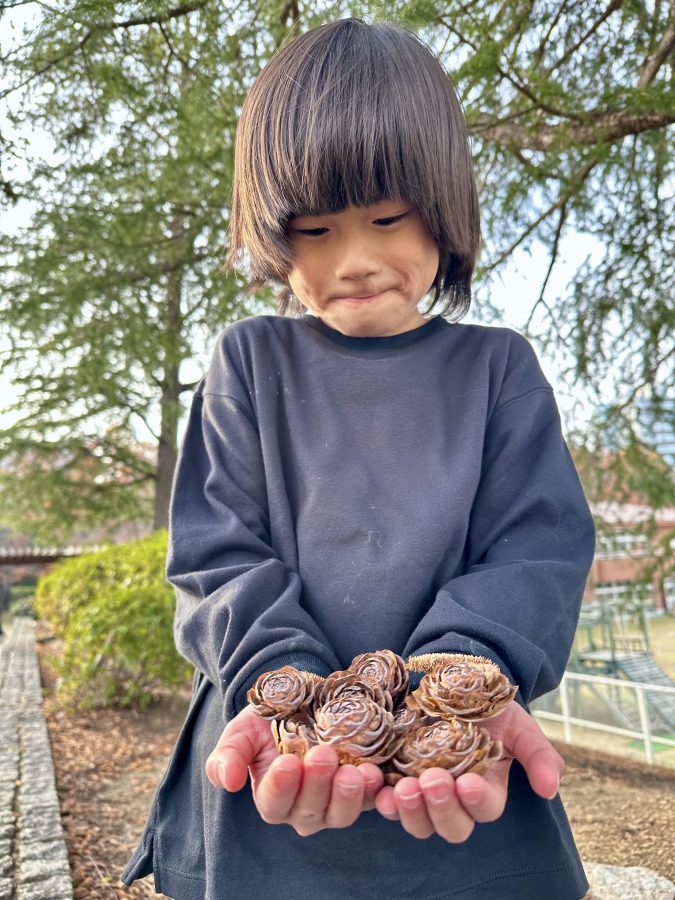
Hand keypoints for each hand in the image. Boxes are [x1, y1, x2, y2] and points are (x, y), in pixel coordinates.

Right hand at [205, 705, 383, 835]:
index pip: (274, 803)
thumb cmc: (268, 720)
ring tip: (352, 771)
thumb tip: (228, 781)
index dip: (281, 787)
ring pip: (341, 813)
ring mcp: (335, 803)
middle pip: (310, 811)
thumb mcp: (241, 731)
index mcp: (272, 798)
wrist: (305, 703)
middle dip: (317, 784)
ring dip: (348, 795)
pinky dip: (374, 792)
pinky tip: (375, 774)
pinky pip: (371, 800)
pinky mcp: (363, 791)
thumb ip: (228, 755)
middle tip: (322, 755)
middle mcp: (304, 810)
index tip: (287, 763)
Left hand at [374, 701, 563, 842]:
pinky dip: (381, 799)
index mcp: (487, 788)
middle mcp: (455, 799)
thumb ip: (538, 753)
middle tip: (431, 781)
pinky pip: (387, 801)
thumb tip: (550, 787)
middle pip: (452, 826)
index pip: (486, 808)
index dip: (477, 800)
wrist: (450, 681)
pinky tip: (377, 787)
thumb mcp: (518, 723)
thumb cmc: (488, 706)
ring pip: (418, 821)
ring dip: (409, 810)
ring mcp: (422, 791)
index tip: (468, 782)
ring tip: (403, 788)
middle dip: (442, 808)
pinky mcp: (394, 779)